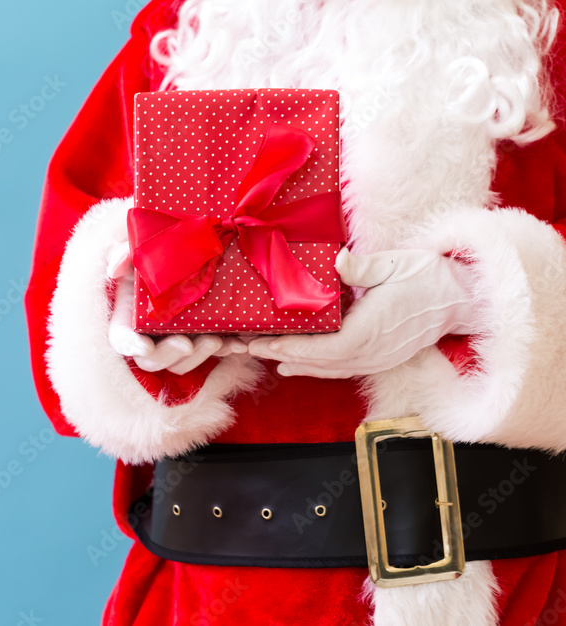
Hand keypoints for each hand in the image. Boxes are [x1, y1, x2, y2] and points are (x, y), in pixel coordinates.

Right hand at [107, 242, 245, 373]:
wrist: (185, 254)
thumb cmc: (156, 254)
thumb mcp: (137, 249)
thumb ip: (123, 254)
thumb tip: (114, 270)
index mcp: (128, 317)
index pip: (121, 339)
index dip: (130, 346)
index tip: (144, 345)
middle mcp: (149, 336)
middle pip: (152, 360)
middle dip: (171, 354)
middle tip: (188, 343)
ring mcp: (175, 342)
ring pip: (181, 364)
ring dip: (199, 357)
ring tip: (217, 340)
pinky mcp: (200, 341)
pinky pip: (208, 357)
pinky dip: (224, 352)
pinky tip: (239, 343)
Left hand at [246, 248, 475, 377]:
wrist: (462, 299)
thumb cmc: (429, 276)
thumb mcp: (396, 264)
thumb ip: (364, 268)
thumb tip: (338, 261)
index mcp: (372, 330)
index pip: (326, 348)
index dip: (295, 348)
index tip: (266, 343)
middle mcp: (372, 352)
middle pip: (319, 361)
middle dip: (281, 353)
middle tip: (247, 347)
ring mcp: (376, 359)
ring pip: (327, 368)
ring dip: (294, 362)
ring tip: (263, 355)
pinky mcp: (379, 360)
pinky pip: (340, 369)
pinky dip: (313, 368)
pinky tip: (292, 365)